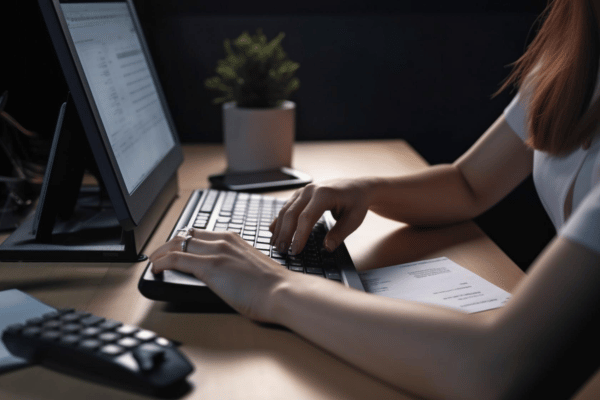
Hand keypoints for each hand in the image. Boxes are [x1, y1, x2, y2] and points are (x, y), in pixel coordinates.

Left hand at [149, 229, 294, 322]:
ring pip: (178, 244)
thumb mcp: (250, 266)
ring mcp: (216, 252)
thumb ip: (234, 263)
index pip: (200, 233)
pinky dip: (162, 262)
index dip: (184, 240)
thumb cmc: (273, 286)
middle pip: (186, 235)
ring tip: (153, 261)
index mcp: (234, 238)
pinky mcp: (210, 266)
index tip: (175, 247)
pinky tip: (157, 268)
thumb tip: (223, 273)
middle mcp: (223, 240)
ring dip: (161, 252)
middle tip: (158, 254)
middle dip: (168, 244)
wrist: (282, 292)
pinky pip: (177, 259)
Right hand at [270, 179, 371, 254]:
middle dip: (285, 233)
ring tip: (276, 245)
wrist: (357, 187)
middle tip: (281, 251)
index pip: (306, 217)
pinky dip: (279, 220)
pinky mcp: (300, 195)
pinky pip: (286, 207)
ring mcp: (303, 191)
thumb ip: (340, 233)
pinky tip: (273, 231)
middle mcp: (310, 190)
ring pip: (285, 210)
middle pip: (291, 213)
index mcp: (324, 194)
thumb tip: (327, 248)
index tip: (295, 251)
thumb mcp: (354, 219)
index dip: (299, 235)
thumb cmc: (357, 203)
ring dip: (279, 228)